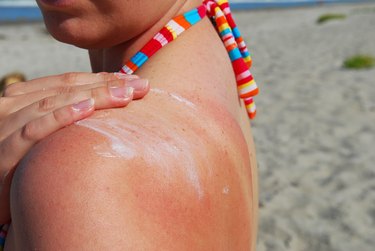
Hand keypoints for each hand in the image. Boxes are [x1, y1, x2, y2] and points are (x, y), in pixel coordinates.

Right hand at [0, 72, 148, 223]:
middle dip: (107, 85)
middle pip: (67, 88)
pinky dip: (61, 117)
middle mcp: (14, 106)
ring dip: (94, 96)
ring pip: (55, 103)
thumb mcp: (40, 136)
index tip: (132, 80)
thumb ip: (61, 118)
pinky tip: (86, 110)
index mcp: (24, 98)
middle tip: (142, 86)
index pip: (69, 81)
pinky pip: (34, 131)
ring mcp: (7, 126)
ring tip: (125, 94)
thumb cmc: (19, 165)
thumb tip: (100, 110)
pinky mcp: (4, 151)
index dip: (102, 78)